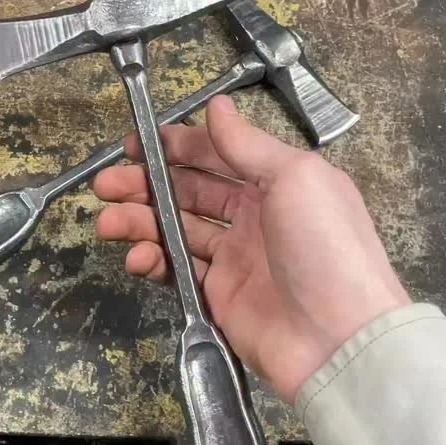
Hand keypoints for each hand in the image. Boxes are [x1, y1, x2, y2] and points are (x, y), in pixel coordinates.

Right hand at [93, 96, 409, 403]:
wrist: (340, 338)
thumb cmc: (326, 247)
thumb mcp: (295, 178)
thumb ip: (248, 144)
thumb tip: (218, 106)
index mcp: (276, 182)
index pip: (216, 155)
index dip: (175, 147)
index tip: (135, 144)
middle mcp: (254, 216)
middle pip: (188, 191)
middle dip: (145, 184)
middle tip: (105, 184)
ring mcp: (236, 258)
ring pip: (176, 230)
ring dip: (139, 221)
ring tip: (106, 221)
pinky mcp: (220, 296)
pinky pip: (178, 272)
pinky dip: (153, 261)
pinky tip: (135, 257)